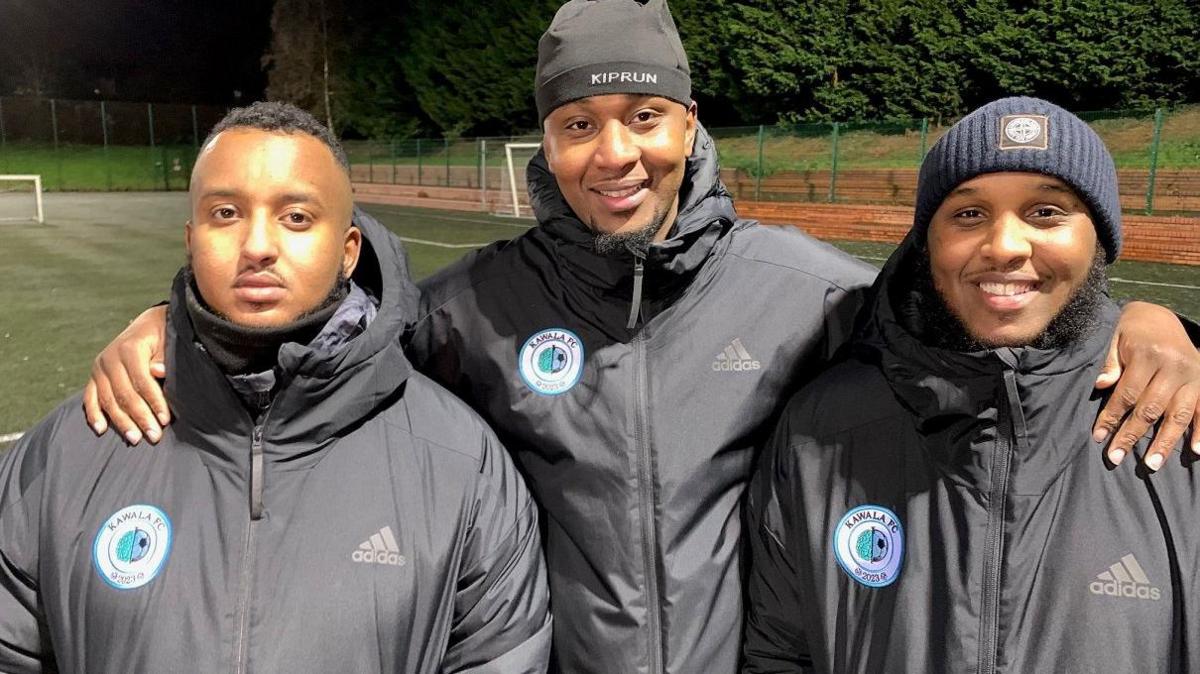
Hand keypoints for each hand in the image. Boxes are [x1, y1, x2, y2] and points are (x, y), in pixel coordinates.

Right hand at [82, 305, 169, 444]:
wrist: (148, 325)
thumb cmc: (163, 338)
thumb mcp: (167, 343)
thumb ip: (163, 358)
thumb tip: (158, 371)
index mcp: (129, 348)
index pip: (142, 381)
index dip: (154, 402)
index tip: (165, 420)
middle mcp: (109, 358)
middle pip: (124, 394)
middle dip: (140, 417)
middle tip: (154, 436)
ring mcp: (99, 368)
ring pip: (108, 400)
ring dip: (121, 422)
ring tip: (134, 439)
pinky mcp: (93, 376)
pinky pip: (90, 398)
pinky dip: (94, 414)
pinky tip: (101, 430)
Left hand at [1094, 301, 1199, 469]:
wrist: (1160, 316)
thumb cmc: (1131, 331)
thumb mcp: (1115, 338)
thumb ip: (1110, 362)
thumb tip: (1100, 385)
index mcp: (1149, 354)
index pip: (1128, 393)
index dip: (1112, 417)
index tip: (1099, 437)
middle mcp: (1175, 366)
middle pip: (1151, 408)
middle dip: (1132, 435)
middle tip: (1116, 457)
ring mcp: (1193, 375)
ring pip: (1179, 414)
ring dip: (1165, 441)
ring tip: (1152, 464)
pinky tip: (1197, 451)